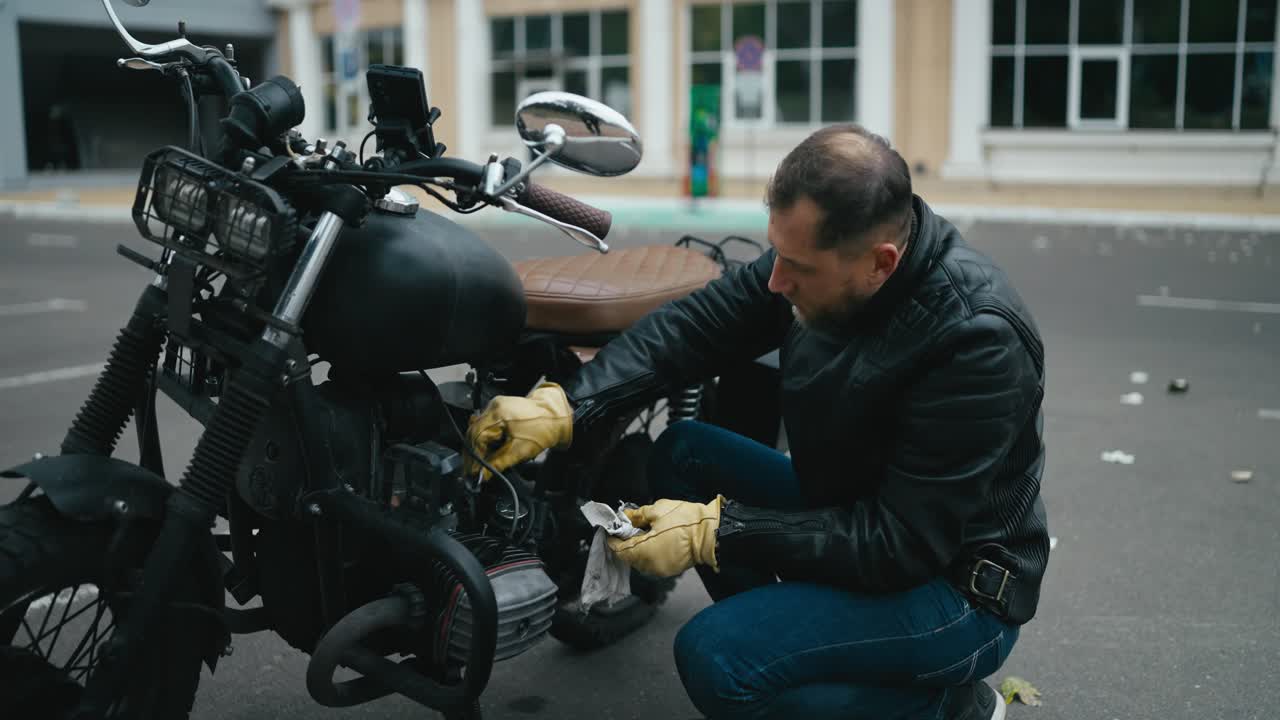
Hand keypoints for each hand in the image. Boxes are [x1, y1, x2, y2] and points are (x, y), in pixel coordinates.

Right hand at [465, 382, 572, 479]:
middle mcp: (494, 407)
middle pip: (474, 434)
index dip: (473, 457)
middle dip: (472, 455)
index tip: (473, 473)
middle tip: (472, 473)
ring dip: (477, 449)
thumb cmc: (543, 429)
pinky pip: (486, 428)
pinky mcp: (499, 412)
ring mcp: (496, 408)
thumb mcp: (519, 451)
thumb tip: (482, 475)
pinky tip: (486, 452)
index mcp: (498, 413)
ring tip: (479, 466)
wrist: (556, 417)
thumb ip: (498, 463)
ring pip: (478, 431)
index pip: (476, 437)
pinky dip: (485, 442)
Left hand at [607, 496, 723, 576]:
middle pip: (629, 557)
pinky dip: (650, 553)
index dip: (613, 540)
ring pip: (641, 561)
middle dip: (626, 543)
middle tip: (628, 528)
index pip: (619, 550)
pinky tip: (655, 540)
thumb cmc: (686, 521)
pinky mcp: (672, 569)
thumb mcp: (657, 511)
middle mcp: (651, 565)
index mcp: (644, 551)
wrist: (712, 532)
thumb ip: (637, 515)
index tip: (612, 531)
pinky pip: (654, 562)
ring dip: (638, 549)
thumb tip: (626, 516)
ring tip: (643, 533)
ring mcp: (662, 569)